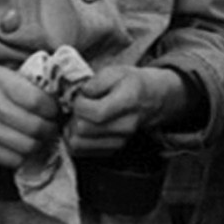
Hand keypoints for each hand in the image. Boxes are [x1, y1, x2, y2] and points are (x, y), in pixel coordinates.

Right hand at [0, 67, 59, 167]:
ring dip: (40, 144)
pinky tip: (24, 146)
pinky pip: (12, 159)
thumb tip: (63, 99)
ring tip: (41, 138)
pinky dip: (24, 156)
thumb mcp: (5, 75)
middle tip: (52, 127)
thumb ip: (30, 84)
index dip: (52, 109)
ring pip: (26, 146)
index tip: (55, 111)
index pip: (37, 100)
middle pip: (34, 126)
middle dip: (50, 129)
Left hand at [68, 66, 182, 155]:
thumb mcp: (116, 71)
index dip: (80, 104)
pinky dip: (76, 139)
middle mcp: (125, 126)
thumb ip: (96, 81)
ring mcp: (119, 141)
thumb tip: (80, 94)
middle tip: (78, 106)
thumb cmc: (131, 83)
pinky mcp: (112, 150)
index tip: (80, 96)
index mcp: (128, 101)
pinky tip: (82, 126)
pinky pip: (82, 151)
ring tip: (78, 116)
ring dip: (71, 130)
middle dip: (74, 116)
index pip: (96, 113)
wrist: (151, 99)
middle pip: (83, 130)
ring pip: (79, 144)